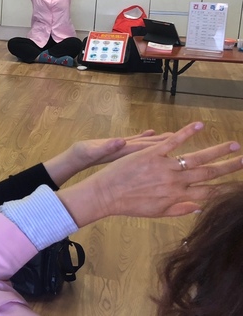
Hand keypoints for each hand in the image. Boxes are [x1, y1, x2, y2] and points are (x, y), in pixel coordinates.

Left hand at [58, 122, 242, 225]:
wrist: (107, 194)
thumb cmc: (130, 205)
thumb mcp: (157, 212)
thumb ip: (179, 209)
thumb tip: (199, 207)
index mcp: (178, 196)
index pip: (209, 192)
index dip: (226, 187)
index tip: (239, 183)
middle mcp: (175, 182)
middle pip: (208, 173)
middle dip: (229, 167)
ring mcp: (164, 167)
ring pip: (196, 157)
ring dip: (217, 151)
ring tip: (234, 145)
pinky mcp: (151, 154)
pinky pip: (172, 142)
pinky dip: (186, 133)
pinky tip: (200, 125)